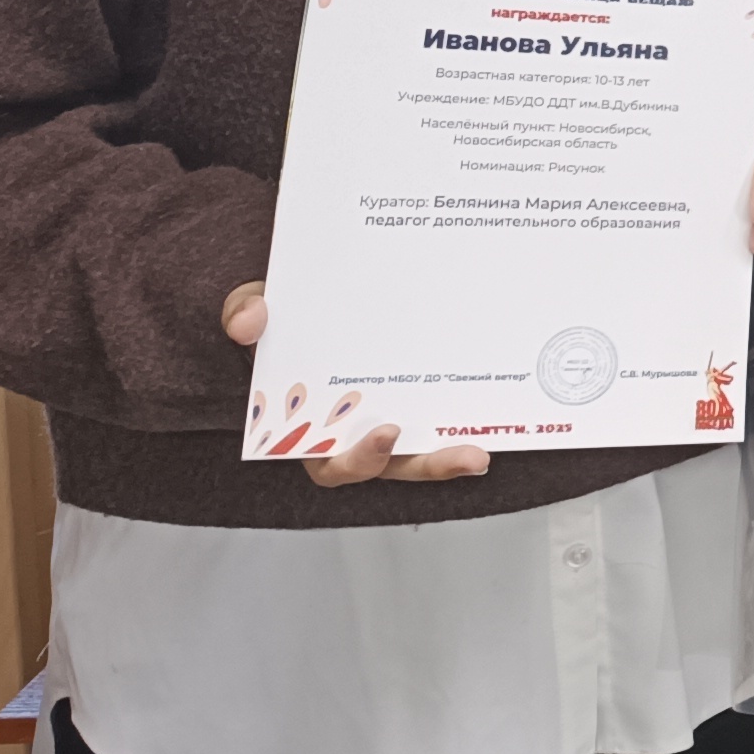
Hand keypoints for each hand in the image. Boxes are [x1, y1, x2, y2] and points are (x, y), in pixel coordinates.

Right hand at [219, 284, 488, 483]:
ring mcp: (398, 412)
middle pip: (395, 466)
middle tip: (468, 456)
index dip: (359, 458)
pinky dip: (473, 416)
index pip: (331, 461)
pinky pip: (450, 414)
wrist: (319, 287)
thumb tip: (250, 322)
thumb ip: (246, 312)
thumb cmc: (286, 312)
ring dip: (455, 455)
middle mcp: (359, 429)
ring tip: (486, 451)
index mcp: (312, 425)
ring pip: (426, 451)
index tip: (387, 433)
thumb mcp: (259, 305)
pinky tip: (507, 404)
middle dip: (430, 466)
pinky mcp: (427, 394)